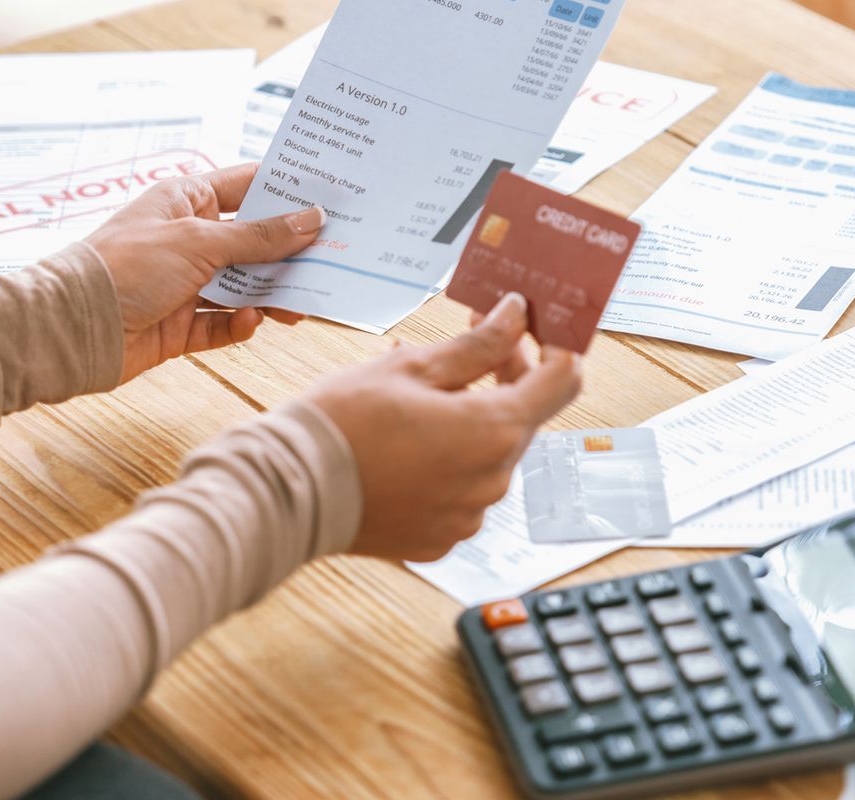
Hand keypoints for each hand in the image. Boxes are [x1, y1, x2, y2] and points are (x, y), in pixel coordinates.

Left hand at [82, 163, 321, 380]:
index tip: (331, 195)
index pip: (248, 185)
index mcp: (187, 200)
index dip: (288, 189)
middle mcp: (189, 238)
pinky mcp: (182, 324)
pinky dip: (240, 325)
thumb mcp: (198, 242)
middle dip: (289, 251)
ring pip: (245, 286)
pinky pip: (224, 324)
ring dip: (272, 294)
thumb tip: (311, 218)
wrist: (71, 328)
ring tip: (299, 305)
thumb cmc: (125, 266)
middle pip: (254, 240)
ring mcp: (186, 282)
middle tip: (331, 258)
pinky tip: (250, 323)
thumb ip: (258, 236)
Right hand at [304, 294, 582, 561]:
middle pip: (525, 416)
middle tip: (477, 336)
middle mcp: (493, 480)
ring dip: (474, 416)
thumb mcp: (413, 365)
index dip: (558, 345)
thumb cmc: (344, 422)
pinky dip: (449, 460)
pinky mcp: (442, 537)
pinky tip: (410, 439)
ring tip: (424, 390)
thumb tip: (517, 315)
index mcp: (493, 431)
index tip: (538, 326)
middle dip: (509, 374)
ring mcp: (469, 515)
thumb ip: (479, 343)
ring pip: (492, 452)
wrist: (290, 493)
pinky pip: (463, 489)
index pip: (564, 381)